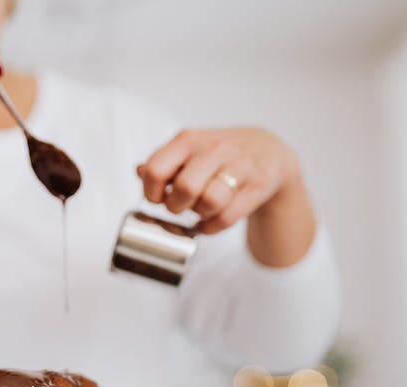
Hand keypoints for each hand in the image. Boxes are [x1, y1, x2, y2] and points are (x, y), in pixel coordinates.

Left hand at [136, 128, 299, 235]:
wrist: (268, 151)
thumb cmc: (220, 155)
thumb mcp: (189, 150)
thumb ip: (163, 162)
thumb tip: (139, 171)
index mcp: (187, 140)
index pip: (156, 169)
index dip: (152, 192)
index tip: (158, 198)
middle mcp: (212, 149)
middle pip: (185, 188)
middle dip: (176, 207)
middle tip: (179, 207)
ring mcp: (237, 166)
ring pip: (210, 201)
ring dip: (199, 214)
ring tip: (200, 210)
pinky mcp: (256, 186)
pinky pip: (228, 217)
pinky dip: (213, 226)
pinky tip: (211, 221)